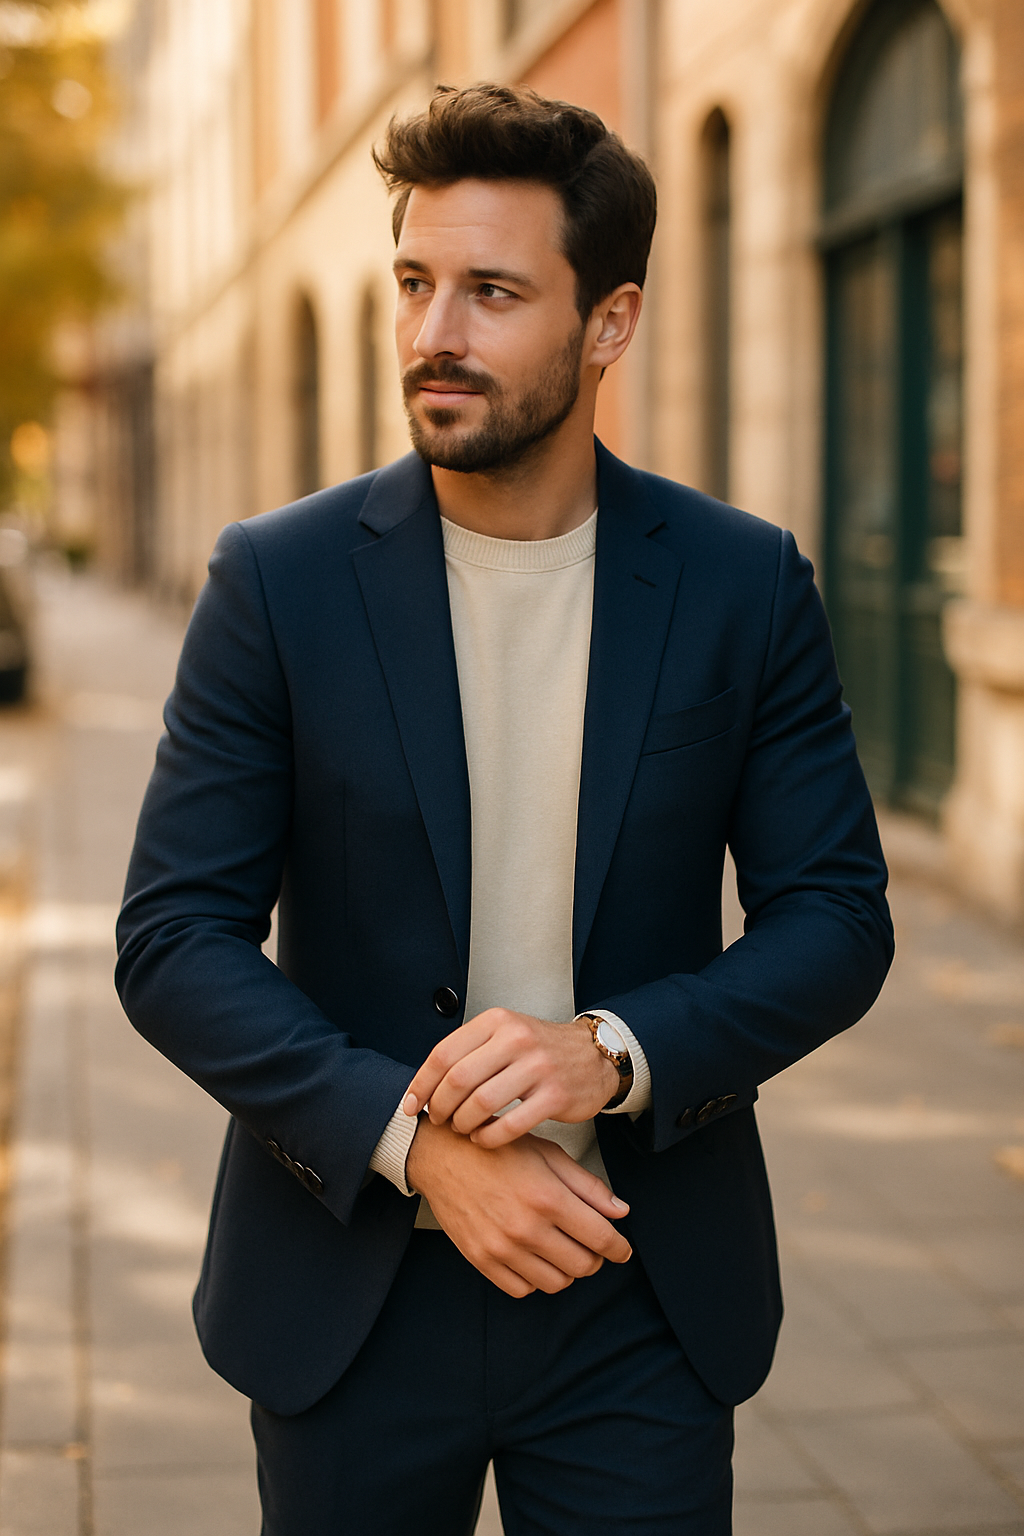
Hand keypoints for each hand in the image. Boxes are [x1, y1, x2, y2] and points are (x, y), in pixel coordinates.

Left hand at [403, 1007, 620, 1147]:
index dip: (421, 1084)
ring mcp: (538, 1067)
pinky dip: (489, 1137)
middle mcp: (516, 1039)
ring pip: (481, 1103)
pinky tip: (483, 1138)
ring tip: (461, 1129)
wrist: (594, 1055)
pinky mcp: (555, 1095)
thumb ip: (468, 1051)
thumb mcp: (504, 1034)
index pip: (444, 1053)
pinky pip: (510, 1125)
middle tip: (437, 1120)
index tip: (410, 1105)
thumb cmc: (540, 1049)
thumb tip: (423, 1083)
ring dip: (463, 1123)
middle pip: (458, 1079)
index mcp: (496, 1022)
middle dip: (440, 1106)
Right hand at [405, 1117, 630, 1296]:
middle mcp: (527, 1228)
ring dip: (566, 1270)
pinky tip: (534, 1257)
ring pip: (555, 1283)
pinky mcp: (481, 1260)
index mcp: (548, 1197)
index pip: (601, 1238)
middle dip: (595, 1258)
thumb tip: (620, 1212)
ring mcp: (502, 1248)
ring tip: (561, 1249)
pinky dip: (535, 1279)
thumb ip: (587, 1186)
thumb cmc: (499, 1149)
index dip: (619, 1248)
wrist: (442, 1155)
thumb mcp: (548, 1154)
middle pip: (583, 1266)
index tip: (622, 1250)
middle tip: (589, 1244)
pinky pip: (522, 1289)